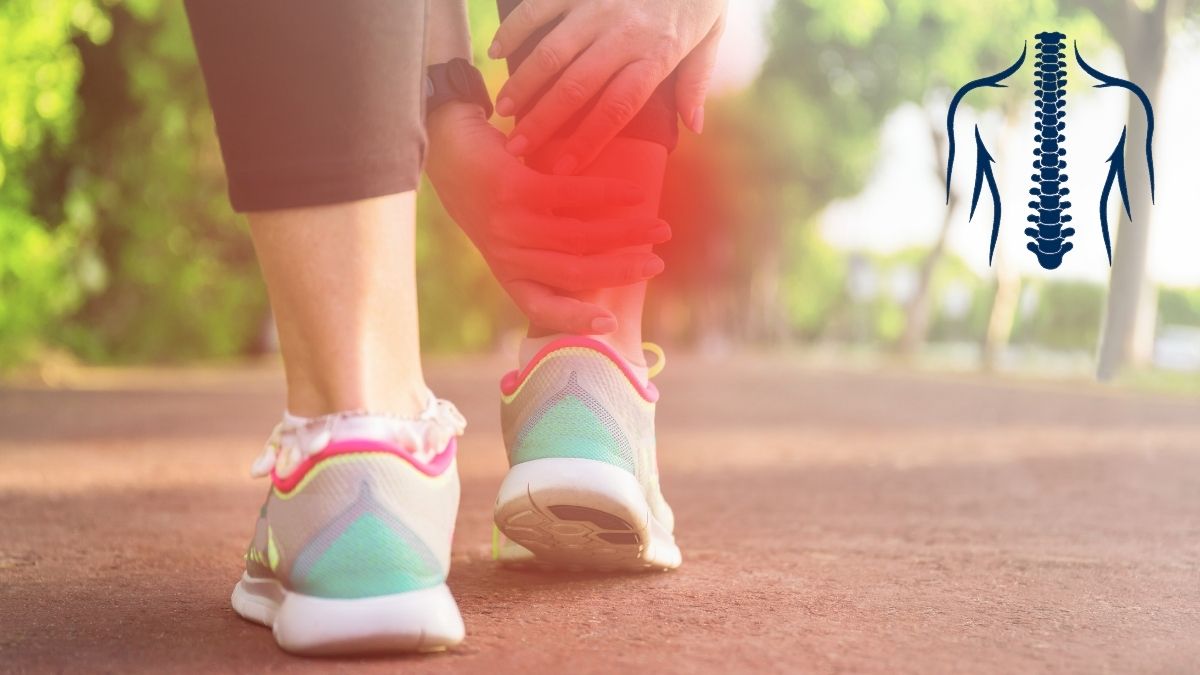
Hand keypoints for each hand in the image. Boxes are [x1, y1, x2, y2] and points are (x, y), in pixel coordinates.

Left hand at [425, 103, 670, 333]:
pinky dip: (609, 195)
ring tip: (658, 229)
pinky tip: (634, 193)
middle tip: (658, 264)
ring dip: (625, 234)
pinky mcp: (512, 190)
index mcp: (507, 268)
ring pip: (578, 238)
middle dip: (622, 272)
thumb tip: (610, 252)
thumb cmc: (490, 186)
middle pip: (573, 273)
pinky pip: (571, 196)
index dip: (575, 320)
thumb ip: (547, 243)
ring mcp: (508, 223)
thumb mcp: (514, 227)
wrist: (445, 142)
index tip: (611, 324)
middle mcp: (506, 252)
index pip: (539, 306)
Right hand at [489, 0, 726, 173]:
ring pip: (551, 52)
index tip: (563, 167)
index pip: (617, 108)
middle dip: (542, 120)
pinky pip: (539, 7)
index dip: (588, 140)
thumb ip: (696, 82)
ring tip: (503, 109)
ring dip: (523, 83)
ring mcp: (598, 6)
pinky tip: (496, 52)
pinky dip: (514, 29)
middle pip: (575, 87)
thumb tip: (694, 127)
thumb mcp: (711, 37)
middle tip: (517, 145)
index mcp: (657, 54)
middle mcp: (623, 33)